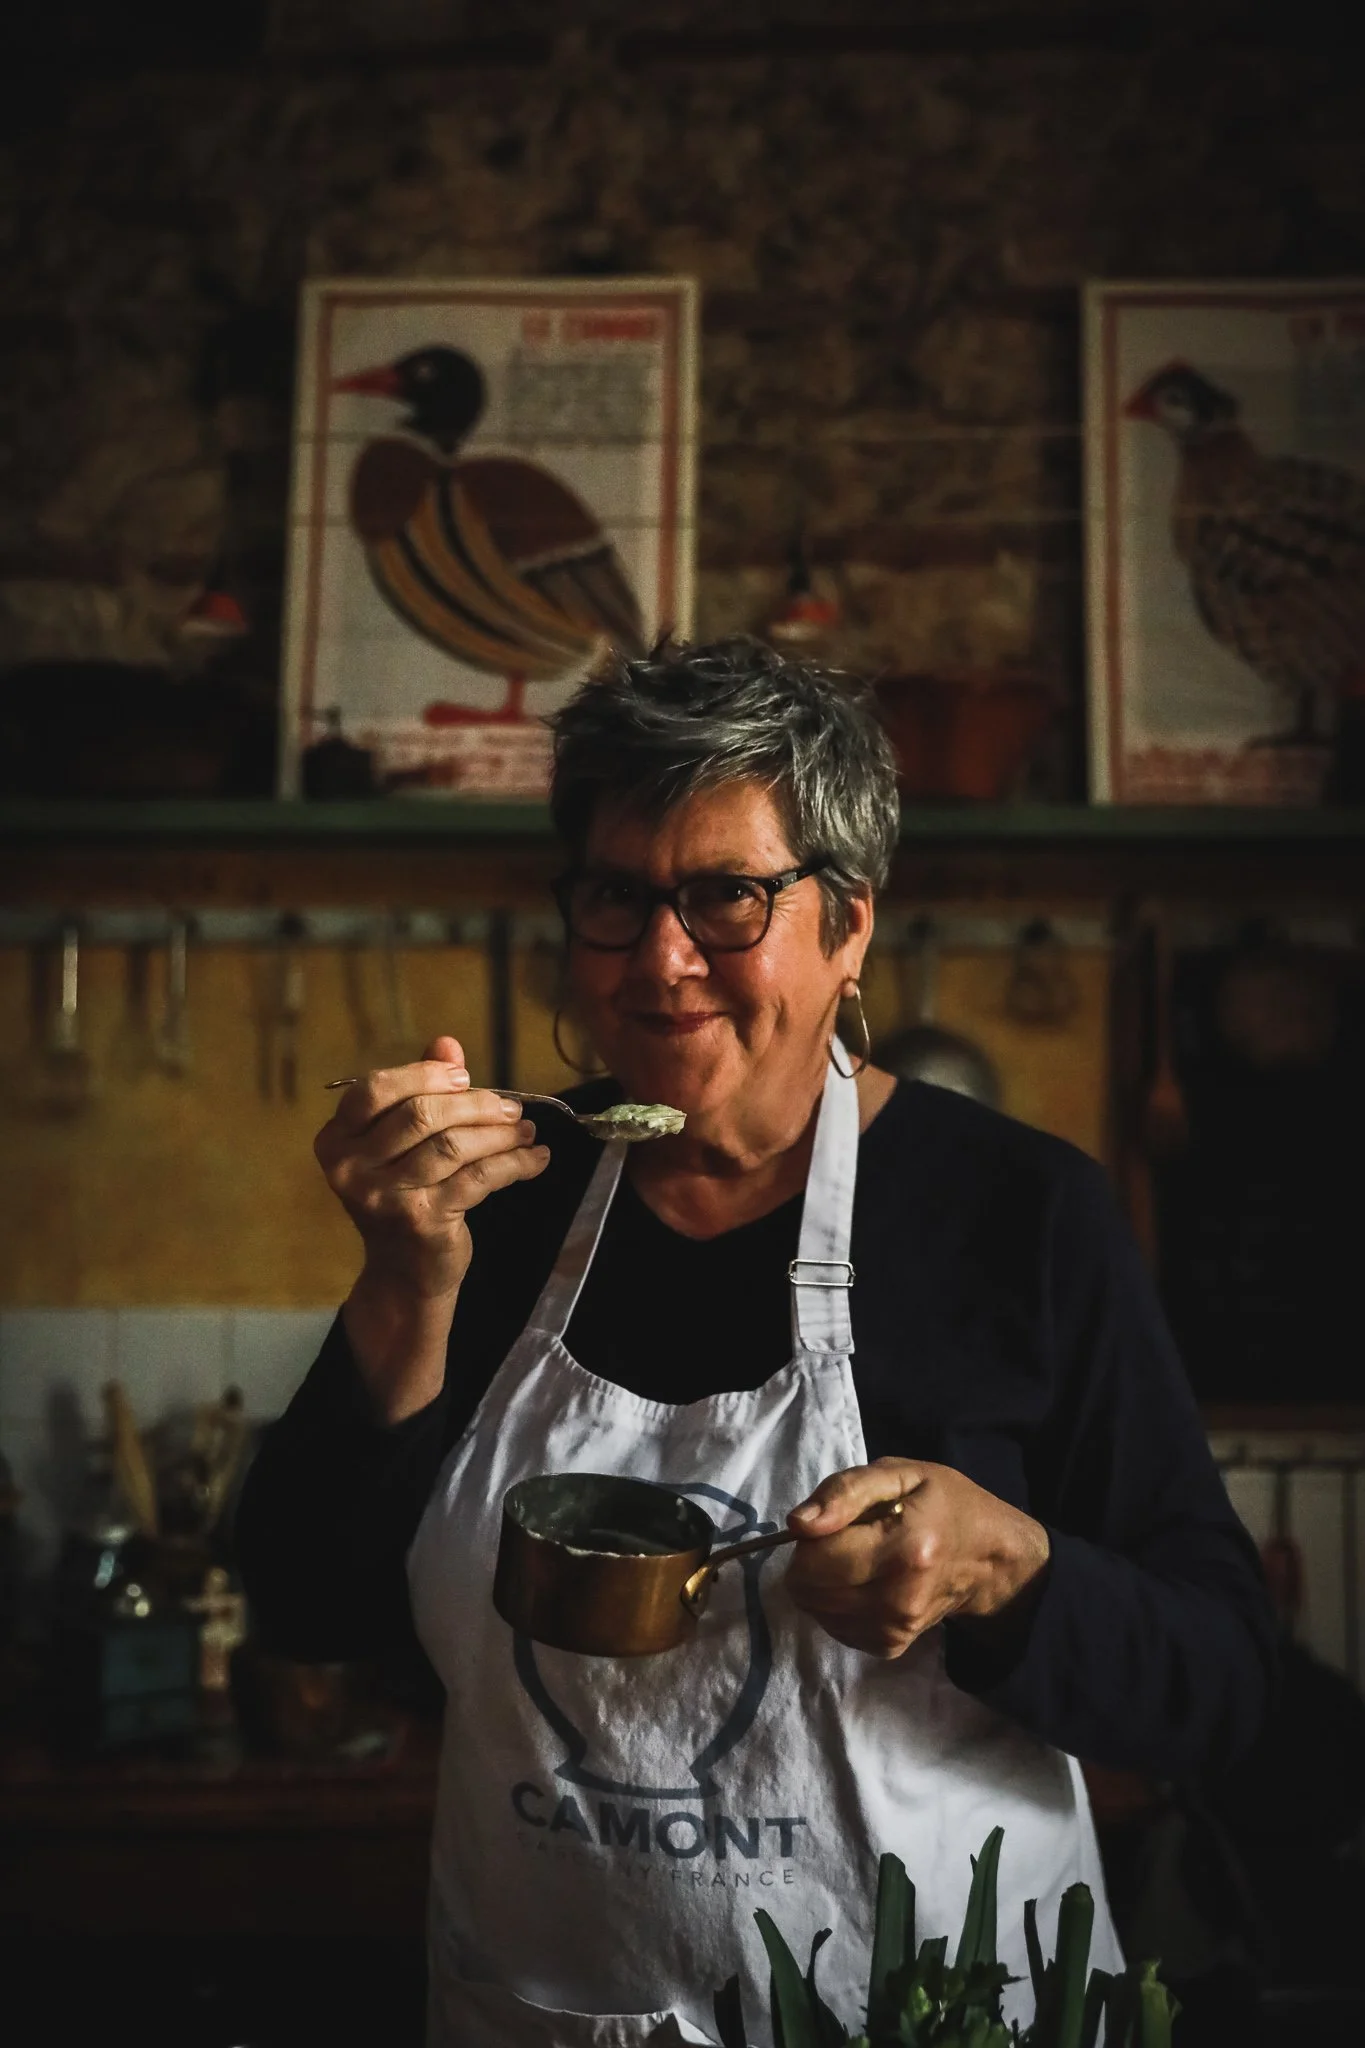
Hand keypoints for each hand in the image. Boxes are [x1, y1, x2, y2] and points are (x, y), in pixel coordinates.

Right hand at [315, 1035, 549, 1300]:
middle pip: (420, 1115)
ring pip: (452, 1146)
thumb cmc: (404, 1193)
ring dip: (500, 1134)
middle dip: (475, 1104)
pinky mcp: (422, 1220)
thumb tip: (447, 1044)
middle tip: (510, 1107)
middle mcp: (351, 1168)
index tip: (465, 1078)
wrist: (402, 1271)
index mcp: (336, 1139)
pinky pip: (478, 1178)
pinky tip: (536, 1159)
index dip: (424, 1075)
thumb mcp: (402, 1142)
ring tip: (526, 1130)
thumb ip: (420, 1090)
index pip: (376, 1089)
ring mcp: (384, 1197)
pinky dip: (514, 1164)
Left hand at [783, 1456, 1049, 1659]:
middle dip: (810, 1561)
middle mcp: (899, 1599)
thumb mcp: (899, 1474)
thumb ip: (844, 1492)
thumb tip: (797, 1524)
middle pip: (809, 1590)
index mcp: (904, 1548)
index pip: (815, 1560)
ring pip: (815, 1611)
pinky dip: (836, 1605)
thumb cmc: (943, 1505)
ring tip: (857, 1560)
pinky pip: (833, 1627)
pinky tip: (863, 1584)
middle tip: (844, 1540)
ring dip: (821, 1584)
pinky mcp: (890, 1647)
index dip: (808, 1537)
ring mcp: (895, 1630)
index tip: (832, 1522)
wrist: (988, 1559)